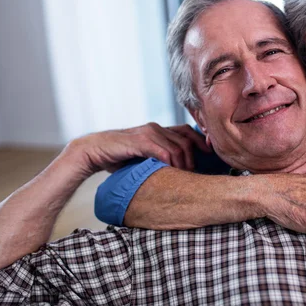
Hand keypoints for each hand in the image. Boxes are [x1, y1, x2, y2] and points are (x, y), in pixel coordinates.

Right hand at [67, 123, 210, 175]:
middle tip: (194, 173)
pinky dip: (171, 163)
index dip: (202, 141)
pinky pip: (163, 152)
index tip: (211, 155)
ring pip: (178, 147)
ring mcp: (148, 133)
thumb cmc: (120, 156)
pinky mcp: (140, 141)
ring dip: (184, 164)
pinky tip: (171, 172)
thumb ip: (160, 156)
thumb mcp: (145, 155)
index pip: (188, 131)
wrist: (94, 150)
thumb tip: (181, 171)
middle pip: (187, 140)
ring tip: (184, 177)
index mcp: (159, 130)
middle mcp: (156, 128)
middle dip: (195, 157)